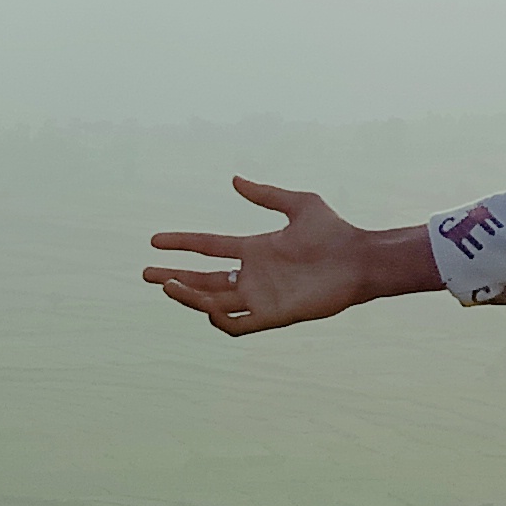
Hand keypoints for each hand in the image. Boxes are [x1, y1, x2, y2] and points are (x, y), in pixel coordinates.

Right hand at [142, 177, 435, 335]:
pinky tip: (206, 309)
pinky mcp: (274, 315)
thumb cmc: (335, 232)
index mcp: (255, 250)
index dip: (182, 244)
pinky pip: (239, 326)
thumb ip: (266, 194)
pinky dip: (220, 321)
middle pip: (204, 279)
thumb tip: (234, 179)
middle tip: (145, 274)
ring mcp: (262, 297)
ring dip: (189, 296)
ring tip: (167, 285)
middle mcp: (253, 275)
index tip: (155, 240)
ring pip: (214, 303)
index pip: (209, 248)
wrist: (360, 260)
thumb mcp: (299, 204)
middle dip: (174, 277)